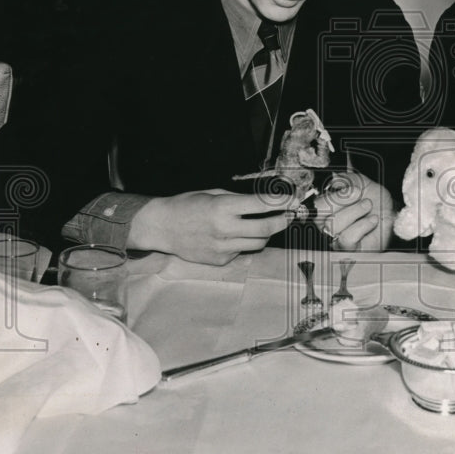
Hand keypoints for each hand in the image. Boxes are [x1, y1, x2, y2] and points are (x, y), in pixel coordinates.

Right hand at [129, 189, 298, 264]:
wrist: (162, 227)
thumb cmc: (187, 205)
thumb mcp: (213, 193)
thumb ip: (238, 199)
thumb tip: (264, 202)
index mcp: (222, 208)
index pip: (260, 205)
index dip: (280, 202)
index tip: (292, 199)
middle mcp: (223, 229)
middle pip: (265, 229)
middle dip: (282, 221)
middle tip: (290, 215)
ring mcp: (222, 247)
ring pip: (258, 244)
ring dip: (267, 234)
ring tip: (267, 225)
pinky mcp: (220, 260)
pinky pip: (242, 251)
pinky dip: (245, 243)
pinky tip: (236, 235)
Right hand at [312, 171, 394, 251]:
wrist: (392, 212)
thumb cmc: (374, 198)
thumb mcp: (361, 182)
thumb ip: (345, 179)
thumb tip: (334, 181)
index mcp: (325, 208)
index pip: (316, 205)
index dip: (334, 197)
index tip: (355, 190)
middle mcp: (327, 225)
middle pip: (321, 216)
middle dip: (345, 202)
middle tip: (362, 197)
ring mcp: (336, 239)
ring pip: (333, 226)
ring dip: (356, 211)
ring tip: (368, 207)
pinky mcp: (349, 250)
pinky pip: (347, 238)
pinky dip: (363, 225)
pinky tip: (372, 220)